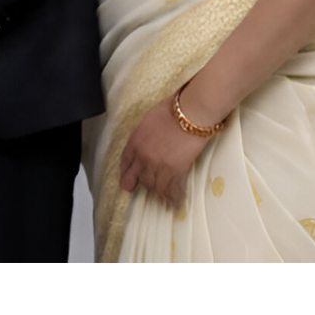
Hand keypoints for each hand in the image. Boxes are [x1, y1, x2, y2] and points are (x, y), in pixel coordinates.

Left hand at [119, 89, 212, 206]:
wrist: (189, 114)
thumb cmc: (170, 111)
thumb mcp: (148, 121)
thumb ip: (144, 135)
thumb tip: (148, 142)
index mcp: (135, 142)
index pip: (125, 162)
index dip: (125, 172)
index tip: (126, 178)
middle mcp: (143, 157)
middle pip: (138, 176)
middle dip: (137, 185)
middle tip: (135, 191)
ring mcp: (159, 165)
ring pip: (153, 186)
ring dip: (155, 194)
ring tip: (158, 200)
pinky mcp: (176, 170)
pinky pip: (171, 188)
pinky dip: (171, 197)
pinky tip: (172, 202)